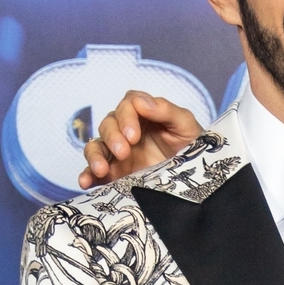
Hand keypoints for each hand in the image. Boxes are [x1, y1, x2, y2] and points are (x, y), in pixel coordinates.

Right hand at [79, 90, 204, 187]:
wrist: (197, 179)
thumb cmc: (193, 147)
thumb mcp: (185, 125)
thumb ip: (166, 110)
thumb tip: (141, 102)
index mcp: (143, 115)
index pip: (127, 105)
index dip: (127, 117)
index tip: (133, 134)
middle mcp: (126, 131)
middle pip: (108, 124)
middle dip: (113, 136)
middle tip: (124, 151)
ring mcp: (118, 153)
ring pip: (96, 146)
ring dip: (95, 155)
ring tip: (102, 169)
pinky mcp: (115, 174)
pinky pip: (94, 172)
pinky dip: (87, 175)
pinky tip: (86, 182)